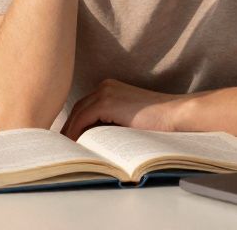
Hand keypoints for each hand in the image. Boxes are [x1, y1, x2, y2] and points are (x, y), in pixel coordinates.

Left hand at [60, 78, 191, 139]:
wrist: (175, 115)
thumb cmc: (157, 122)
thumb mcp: (127, 120)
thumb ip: (109, 123)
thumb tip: (88, 139)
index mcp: (110, 88)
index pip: (85, 107)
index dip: (74, 124)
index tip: (68, 140)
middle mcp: (105, 86)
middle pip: (78, 108)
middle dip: (68, 128)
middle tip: (61, 146)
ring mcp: (105, 91)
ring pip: (78, 113)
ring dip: (70, 132)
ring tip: (66, 149)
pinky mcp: (107, 101)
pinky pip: (83, 118)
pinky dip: (76, 132)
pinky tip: (75, 145)